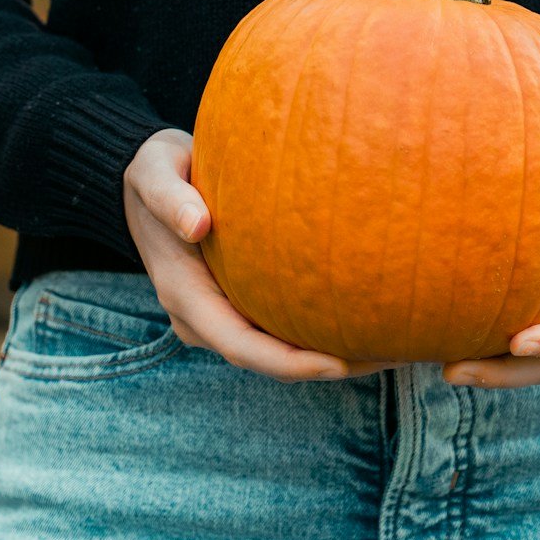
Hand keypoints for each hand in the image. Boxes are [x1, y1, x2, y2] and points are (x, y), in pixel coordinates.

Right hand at [124, 128, 398, 382]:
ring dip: (328, 356)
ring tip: (389, 349)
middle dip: (323, 367)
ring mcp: (221, 313)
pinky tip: (364, 321)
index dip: (289, 362)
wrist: (150, 181)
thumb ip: (170, 197)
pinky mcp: (238, 301)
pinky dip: (317, 332)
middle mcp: (203, 316)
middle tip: (385, 360)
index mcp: (184, 295)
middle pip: (268, 360)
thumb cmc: (157, 172)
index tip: (337, 365)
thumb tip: (198, 226)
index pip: (239, 346)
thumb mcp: (154, 173)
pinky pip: (279, 327)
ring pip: (277, 350)